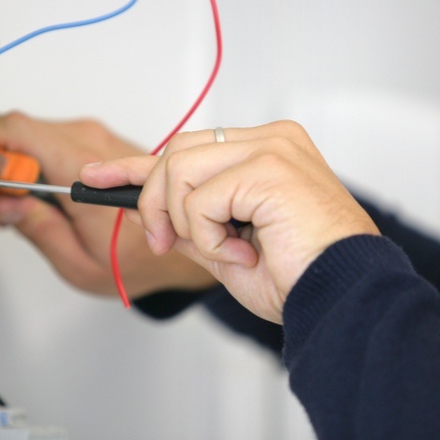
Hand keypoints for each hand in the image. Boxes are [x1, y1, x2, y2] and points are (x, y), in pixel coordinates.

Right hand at [0, 111, 215, 297]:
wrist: (183, 240)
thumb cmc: (139, 258)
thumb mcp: (78, 262)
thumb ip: (37, 228)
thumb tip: (4, 202)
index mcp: (81, 171)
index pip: (16, 131)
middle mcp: (91, 143)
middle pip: (20, 129)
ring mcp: (97, 139)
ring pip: (35, 133)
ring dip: (15, 161)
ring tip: (14, 200)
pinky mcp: (101, 143)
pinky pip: (54, 140)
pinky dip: (36, 160)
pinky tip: (38, 192)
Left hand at [80, 120, 379, 322]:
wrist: (342, 298)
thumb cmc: (300, 276)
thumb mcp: (227, 248)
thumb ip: (192, 222)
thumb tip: (150, 213)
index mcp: (265, 152)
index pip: (186, 148)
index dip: (135, 164)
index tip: (97, 175)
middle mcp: (269, 140)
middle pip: (175, 152)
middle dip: (154, 202)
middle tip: (166, 243)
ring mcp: (271, 148)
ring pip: (179, 169)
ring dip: (187, 223)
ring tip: (224, 251)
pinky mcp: (268, 167)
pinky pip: (200, 199)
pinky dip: (209, 237)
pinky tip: (242, 252)